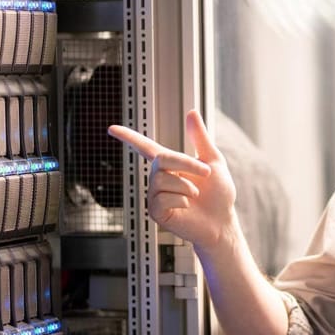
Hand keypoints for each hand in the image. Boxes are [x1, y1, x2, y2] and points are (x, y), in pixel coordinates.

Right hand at [107, 110, 235, 250]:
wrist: (222, 221)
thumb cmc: (219, 195)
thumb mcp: (213, 161)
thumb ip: (200, 138)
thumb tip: (192, 112)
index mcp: (171, 166)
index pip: (145, 147)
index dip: (129, 137)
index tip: (112, 128)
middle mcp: (159, 179)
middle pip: (161, 160)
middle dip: (186, 164)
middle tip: (206, 172)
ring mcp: (156, 196)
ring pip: (162, 180)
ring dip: (186, 185)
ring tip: (195, 194)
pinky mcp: (157, 212)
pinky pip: (161, 199)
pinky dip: (180, 200)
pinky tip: (187, 205)